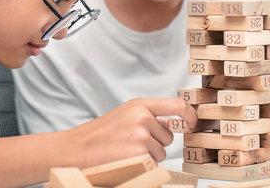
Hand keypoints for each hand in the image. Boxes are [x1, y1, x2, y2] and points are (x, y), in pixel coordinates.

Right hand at [67, 97, 196, 165]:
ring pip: (161, 152)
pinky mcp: (139, 154)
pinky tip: (126, 160)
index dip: (190, 115)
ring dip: (149, 156)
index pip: (177, 105)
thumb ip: (148, 114)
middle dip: (155, 143)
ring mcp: (140, 136)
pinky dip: (142, 165)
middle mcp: (142, 117)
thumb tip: (172, 122)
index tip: (193, 123)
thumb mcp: (125, 114)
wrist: (76, 149)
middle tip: (132, 144)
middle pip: (168, 136)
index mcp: (139, 105)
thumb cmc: (100, 134)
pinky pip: (153, 163)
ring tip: (126, 151)